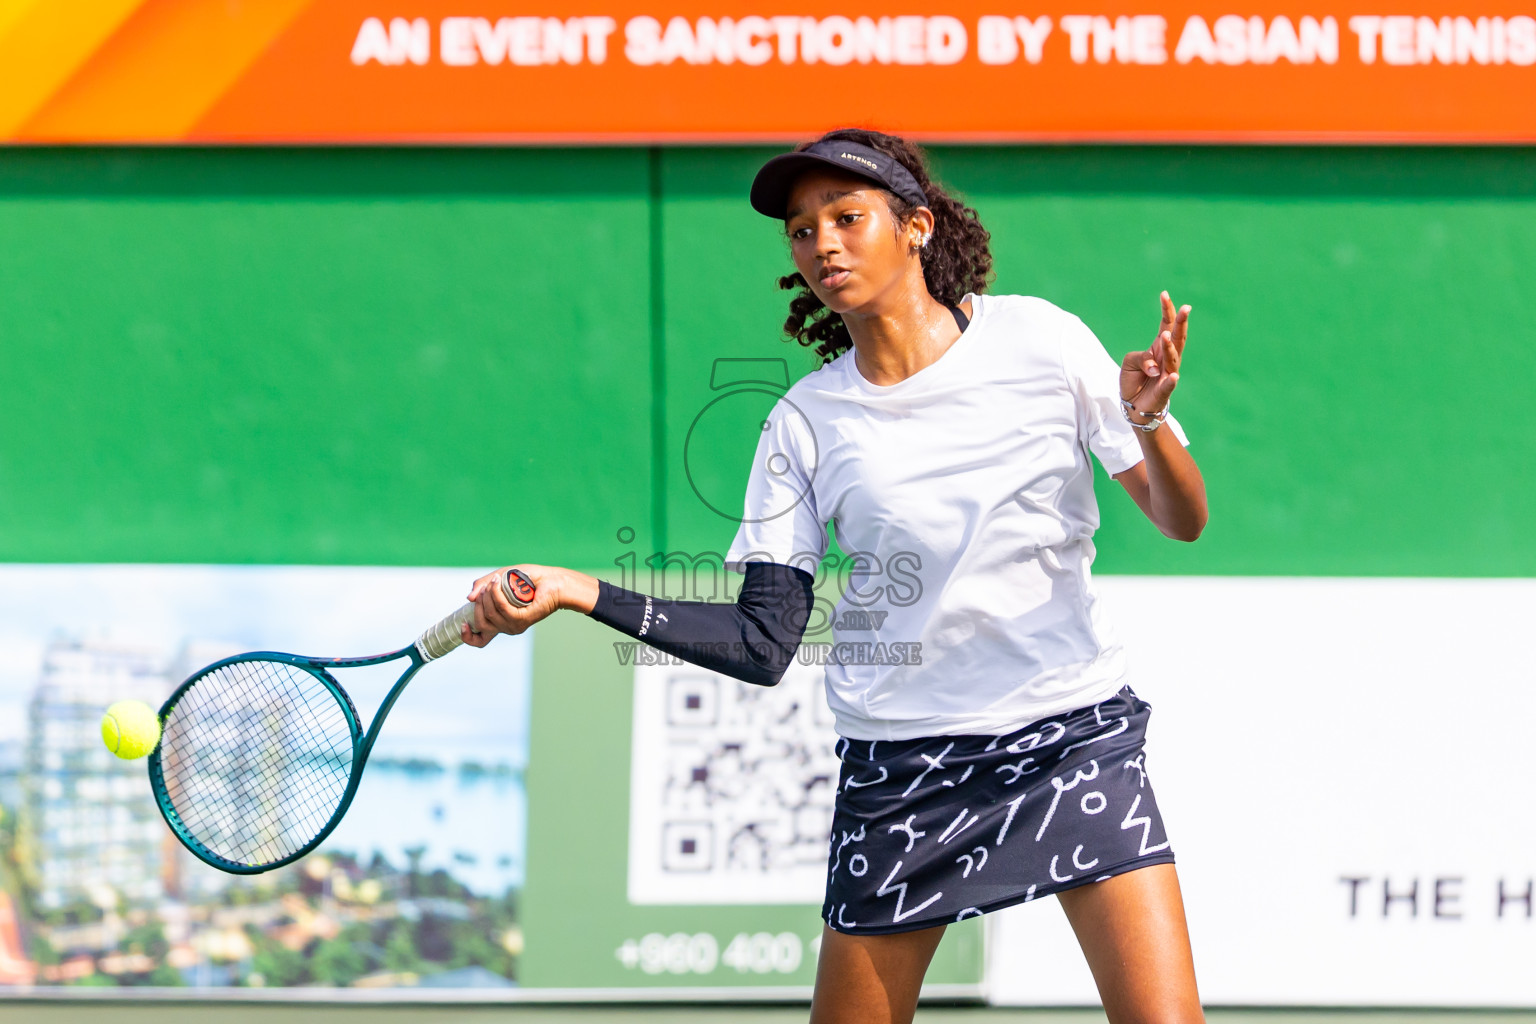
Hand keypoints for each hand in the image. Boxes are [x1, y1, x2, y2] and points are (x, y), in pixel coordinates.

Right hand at [459, 563, 572, 647]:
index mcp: (500, 622)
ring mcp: (514, 625)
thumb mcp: (499, 578)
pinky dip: (497, 593)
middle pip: (480, 623)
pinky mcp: (522, 619)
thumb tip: (469, 599)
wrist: (553, 580)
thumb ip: (482, 586)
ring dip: (488, 594)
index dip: (468, 637)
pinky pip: (501, 608)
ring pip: (489, 614)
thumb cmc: (528, 579)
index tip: (463, 624)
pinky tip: (500, 582)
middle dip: (479, 602)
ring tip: (497, 580)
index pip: (480, 641)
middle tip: (488, 586)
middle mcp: (507, 627)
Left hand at [1120, 291, 1189, 417]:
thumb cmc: (1134, 379)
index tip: (1164, 294)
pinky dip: (1170, 380)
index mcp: (1159, 347)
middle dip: (1181, 322)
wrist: (1134, 405)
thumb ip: (1140, 358)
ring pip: (1173, 358)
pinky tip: (1173, 376)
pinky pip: (1169, 385)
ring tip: (1165, 335)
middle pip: (1177, 337)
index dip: (1166, 310)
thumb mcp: (1129, 362)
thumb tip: (1153, 367)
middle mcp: (1167, 358)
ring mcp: (1168, 374)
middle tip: (1185, 307)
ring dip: (1169, 346)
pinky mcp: (1164, 391)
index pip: (1166, 325)